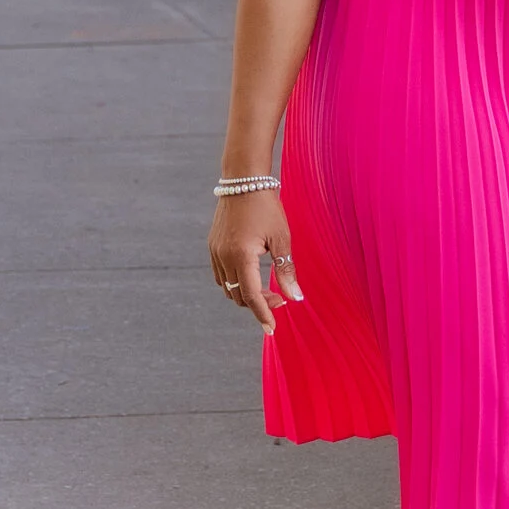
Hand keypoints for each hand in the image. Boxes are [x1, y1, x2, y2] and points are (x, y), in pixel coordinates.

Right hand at [207, 184, 299, 333]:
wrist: (244, 179)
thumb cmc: (267, 206)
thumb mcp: (282, 239)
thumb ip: (286, 270)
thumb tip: (295, 298)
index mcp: (241, 255)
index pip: (251, 295)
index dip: (263, 314)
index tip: (272, 329)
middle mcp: (224, 256)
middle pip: (239, 295)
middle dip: (258, 303)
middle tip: (280, 299)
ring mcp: (215, 251)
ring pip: (228, 287)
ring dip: (246, 294)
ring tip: (267, 289)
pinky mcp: (212, 245)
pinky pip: (220, 275)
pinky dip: (235, 282)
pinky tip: (251, 276)